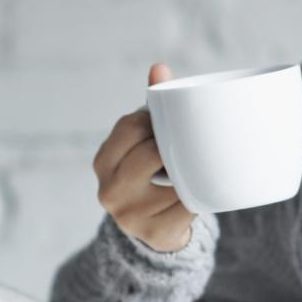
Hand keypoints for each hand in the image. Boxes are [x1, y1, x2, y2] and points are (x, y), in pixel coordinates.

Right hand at [92, 63, 195, 252]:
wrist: (156, 230)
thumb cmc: (151, 173)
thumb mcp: (143, 143)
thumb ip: (152, 108)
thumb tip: (159, 67)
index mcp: (102, 162)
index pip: (131, 126)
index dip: (155, 121)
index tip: (168, 124)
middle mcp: (109, 190)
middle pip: (151, 151)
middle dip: (173, 146)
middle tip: (186, 146)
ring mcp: (131, 216)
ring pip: (175, 178)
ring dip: (189, 171)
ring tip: (192, 170)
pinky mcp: (156, 233)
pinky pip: (189, 204)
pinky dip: (199, 195)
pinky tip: (198, 192)